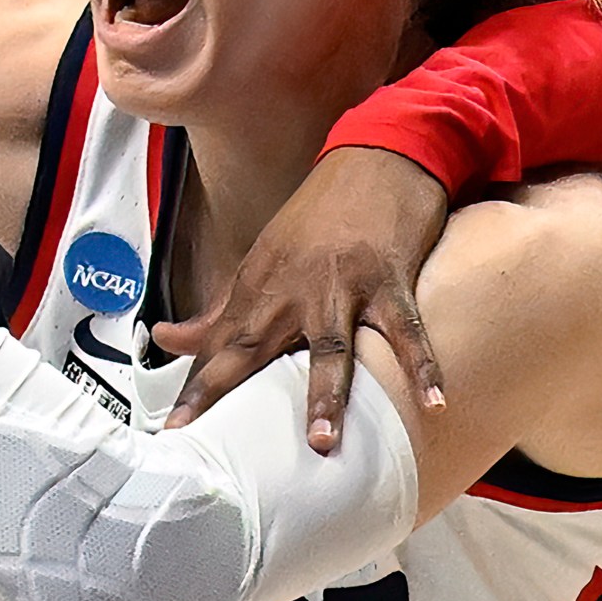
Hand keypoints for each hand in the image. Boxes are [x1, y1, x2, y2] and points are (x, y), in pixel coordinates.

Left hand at [154, 147, 450, 452]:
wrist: (377, 157)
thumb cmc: (318, 216)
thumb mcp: (263, 258)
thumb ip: (218, 309)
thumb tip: (166, 339)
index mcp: (260, 283)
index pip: (220, 343)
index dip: (198, 386)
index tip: (176, 429)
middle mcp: (295, 287)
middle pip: (257, 344)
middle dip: (234, 389)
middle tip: (218, 443)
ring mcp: (344, 284)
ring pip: (330, 345)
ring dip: (325, 392)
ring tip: (322, 441)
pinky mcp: (390, 281)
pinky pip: (406, 331)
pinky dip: (422, 365)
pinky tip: (435, 403)